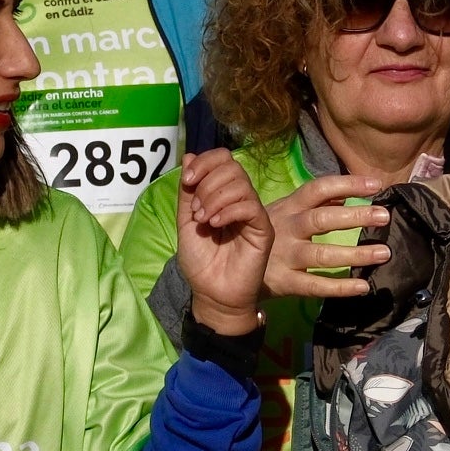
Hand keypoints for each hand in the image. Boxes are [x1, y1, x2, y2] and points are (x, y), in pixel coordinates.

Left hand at [174, 148, 272, 335]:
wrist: (212, 295)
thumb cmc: (201, 263)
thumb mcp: (186, 222)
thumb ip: (188, 192)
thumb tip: (190, 155)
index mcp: (224, 196)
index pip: (223, 159)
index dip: (204, 163)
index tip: (188, 181)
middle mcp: (241, 201)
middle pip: (232, 166)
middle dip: (207, 183)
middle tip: (196, 210)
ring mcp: (254, 214)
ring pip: (240, 184)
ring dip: (215, 198)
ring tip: (204, 220)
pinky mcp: (263, 229)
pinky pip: (250, 206)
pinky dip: (228, 210)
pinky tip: (214, 224)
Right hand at [263, 172, 391, 300]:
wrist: (229, 267)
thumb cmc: (264, 233)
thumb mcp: (284, 212)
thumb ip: (315, 203)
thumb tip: (346, 194)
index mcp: (289, 207)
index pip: (319, 189)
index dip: (347, 184)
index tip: (376, 185)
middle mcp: (288, 229)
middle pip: (322, 220)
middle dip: (355, 217)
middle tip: (384, 216)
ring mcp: (286, 256)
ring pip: (323, 255)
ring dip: (355, 254)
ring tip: (383, 252)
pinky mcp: (285, 282)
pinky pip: (315, 285)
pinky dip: (340, 287)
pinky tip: (362, 286)